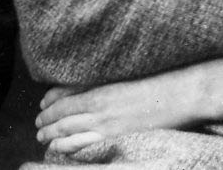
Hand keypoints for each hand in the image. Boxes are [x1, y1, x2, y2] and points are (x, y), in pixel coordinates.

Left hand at [36, 57, 222, 155]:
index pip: (64, 97)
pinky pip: (84, 146)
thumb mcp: (129, 72)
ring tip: (44, 138)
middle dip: (47, 122)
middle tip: (38, 126)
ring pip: (68, 133)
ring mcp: (107, 125)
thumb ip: (105, 79)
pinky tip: (61, 149)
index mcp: (102, 88)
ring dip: (52, 136)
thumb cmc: (162, 78)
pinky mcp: (117, 138)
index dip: (50, 103)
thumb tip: (84, 84)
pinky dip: (68, 148)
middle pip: (63, 116)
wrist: (184, 93)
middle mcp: (100, 107)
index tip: (43, 105)